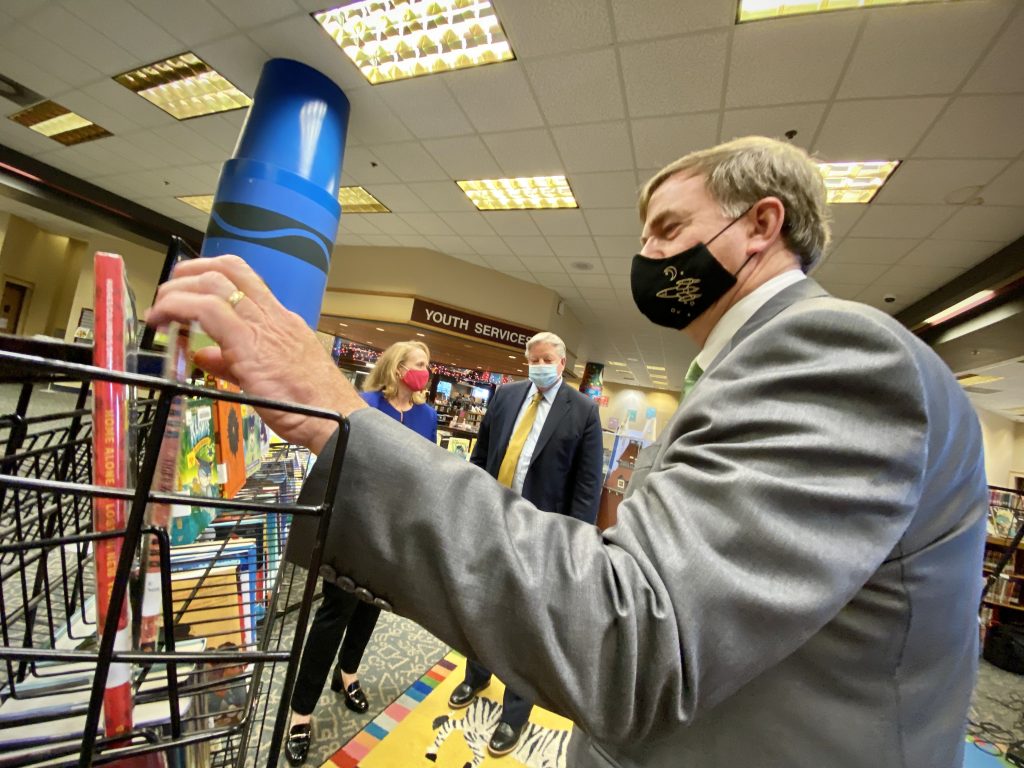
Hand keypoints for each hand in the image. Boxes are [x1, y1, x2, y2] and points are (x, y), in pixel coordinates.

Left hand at [145, 255, 364, 451]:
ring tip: (160, 307)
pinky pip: (207, 310)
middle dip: (189, 271)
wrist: (335, 418)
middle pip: (228, 268)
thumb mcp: (267, 377)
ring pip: (214, 282)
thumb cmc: (310, 405)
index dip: (211, 273)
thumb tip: (205, 355)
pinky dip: (178, 307)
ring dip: (177, 289)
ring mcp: (263, 326)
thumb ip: (232, 363)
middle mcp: (273, 315)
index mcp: (281, 321)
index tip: (189, 286)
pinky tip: (164, 318)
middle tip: (168, 290)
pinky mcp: (249, 343)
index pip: (244, 279)